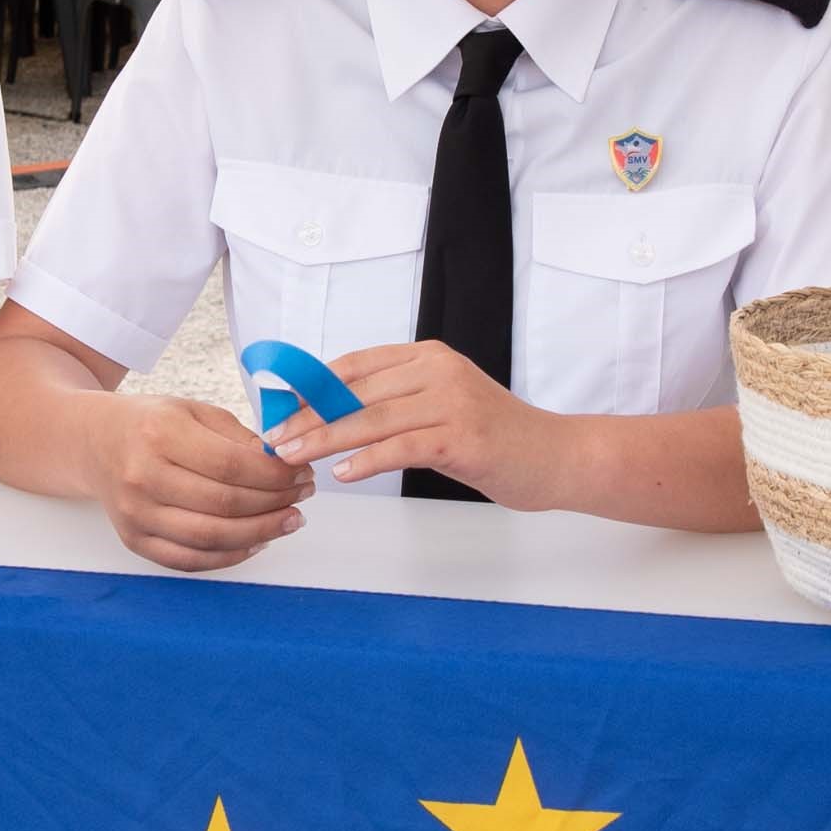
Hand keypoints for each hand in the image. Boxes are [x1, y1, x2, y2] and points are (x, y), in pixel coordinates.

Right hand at [99, 396, 309, 571]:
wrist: (92, 442)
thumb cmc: (150, 424)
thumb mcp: (192, 411)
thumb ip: (238, 437)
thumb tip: (284, 465)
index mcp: (160, 434)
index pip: (231, 465)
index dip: (275, 475)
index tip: (300, 473)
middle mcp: (143, 476)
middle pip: (225, 504)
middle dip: (275, 503)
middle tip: (302, 496)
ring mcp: (135, 513)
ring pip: (211, 538)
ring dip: (261, 533)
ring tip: (289, 521)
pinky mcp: (134, 540)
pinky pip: (189, 560)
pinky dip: (229, 557)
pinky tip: (256, 542)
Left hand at [270, 341, 565, 504]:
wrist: (556, 457)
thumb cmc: (493, 437)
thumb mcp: (440, 407)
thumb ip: (395, 403)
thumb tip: (330, 417)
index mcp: (428, 356)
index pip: (355, 366)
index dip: (311, 388)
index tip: (278, 411)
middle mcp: (438, 371)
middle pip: (357, 393)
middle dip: (309, 417)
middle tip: (274, 441)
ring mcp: (453, 402)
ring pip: (374, 419)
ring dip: (327, 438)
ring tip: (294, 457)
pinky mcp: (464, 437)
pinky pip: (404, 447)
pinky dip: (370, 459)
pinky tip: (344, 474)